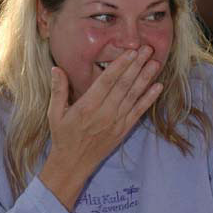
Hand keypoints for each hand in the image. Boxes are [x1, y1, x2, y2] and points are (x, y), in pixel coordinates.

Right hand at [39, 45, 162, 209]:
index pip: (107, 81)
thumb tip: (56, 68)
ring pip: (133, 96)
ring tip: (155, 63)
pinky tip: (158, 87)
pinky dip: (149, 99)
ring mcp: (116, 122)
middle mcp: (104, 113)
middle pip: (124, 85)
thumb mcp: (54, 113)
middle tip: (147, 49)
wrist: (73, 163)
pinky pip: (138, 112)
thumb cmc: (63, 137)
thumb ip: (57, 90)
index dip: (121, 65)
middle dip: (137, 66)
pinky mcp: (123, 130)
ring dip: (145, 79)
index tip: (131, 52)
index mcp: (87, 106)